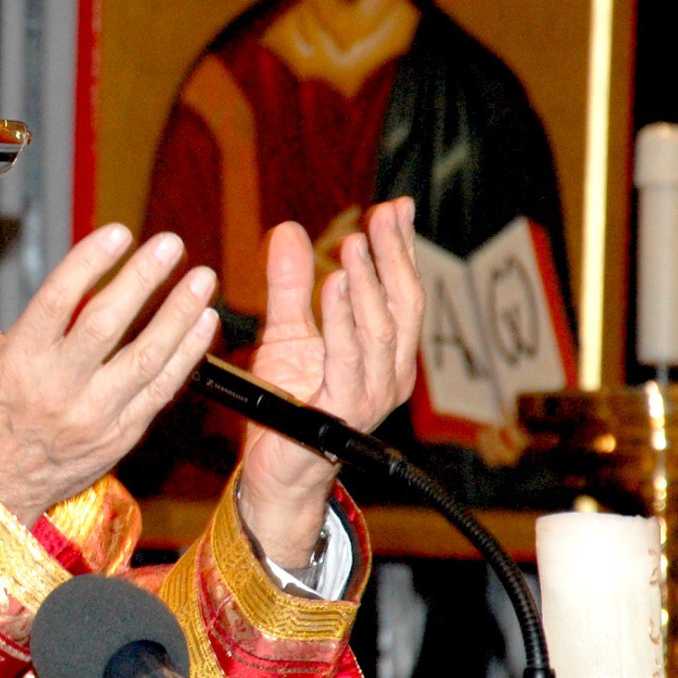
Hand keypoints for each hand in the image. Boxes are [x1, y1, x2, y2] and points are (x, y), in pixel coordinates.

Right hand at [0, 222, 220, 526]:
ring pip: (145, 359)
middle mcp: (57, 389)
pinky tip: (204, 322)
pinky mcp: (120, 435)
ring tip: (202, 278)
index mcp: (17, 361)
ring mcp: (94, 416)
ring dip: (177, 315)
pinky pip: (160, 390)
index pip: (57, 302)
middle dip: (142, 280)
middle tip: (170, 243)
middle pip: (107, 326)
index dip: (89, 264)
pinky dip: (186, 355)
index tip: (118, 232)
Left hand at [238, 197, 422, 566]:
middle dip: (395, 256)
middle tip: (382, 215)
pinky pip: (350, 359)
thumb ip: (290, 285)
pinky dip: (344, 320)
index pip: (401, 291)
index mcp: (384, 353)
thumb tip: (289, 230)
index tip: (395, 206)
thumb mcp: (285, 332)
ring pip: (382, 330)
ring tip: (354, 244)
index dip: (401, 248)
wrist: (273, 471)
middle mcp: (388, 373)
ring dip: (367, 283)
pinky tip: (334, 285)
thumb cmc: (286, 405)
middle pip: (404, 304)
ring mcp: (371, 394)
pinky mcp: (343, 411)